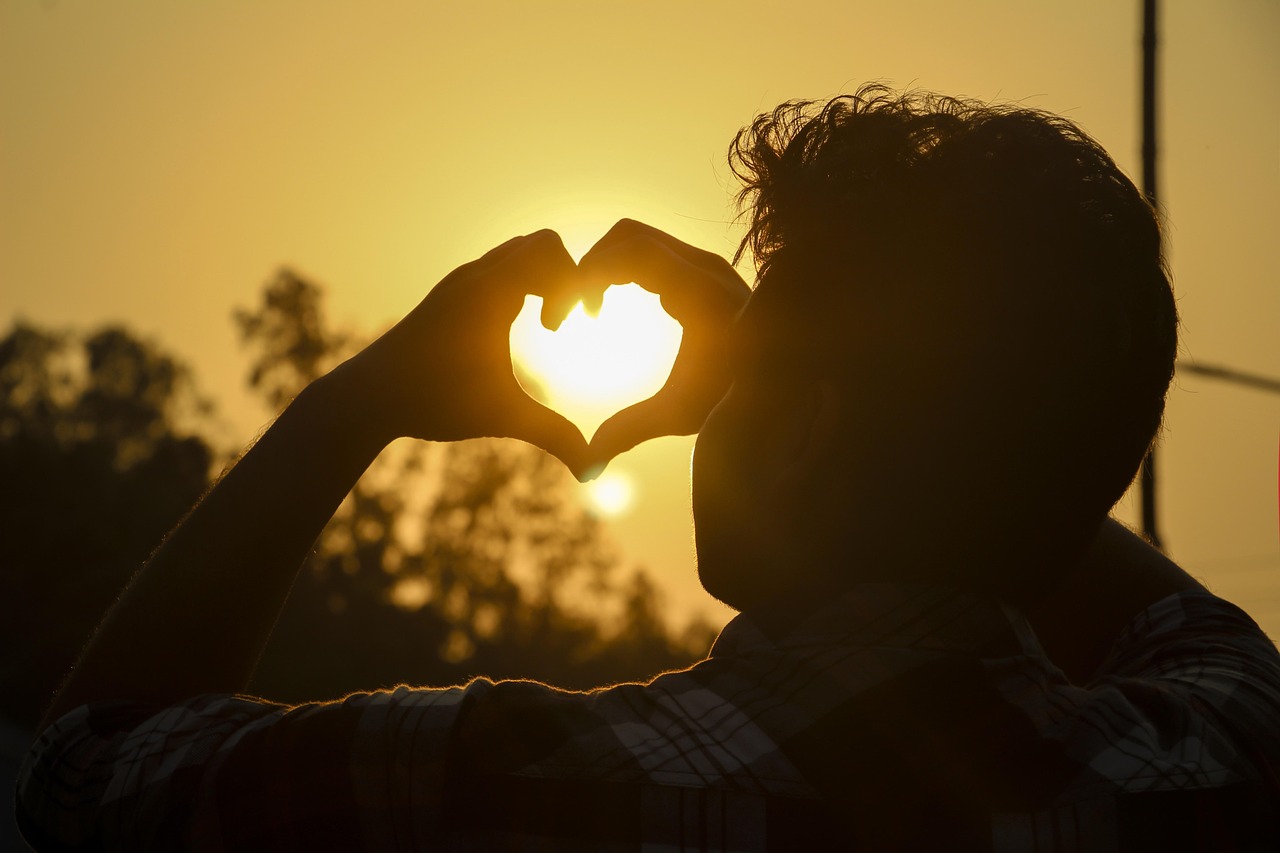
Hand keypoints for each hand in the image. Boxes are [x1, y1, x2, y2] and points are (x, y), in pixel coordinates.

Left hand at [328, 230, 591, 477]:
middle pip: (542, 243)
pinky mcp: (452, 294)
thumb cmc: (432, 401)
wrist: (366, 397)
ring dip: (543, 280)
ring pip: (520, 253)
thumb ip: (554, 436)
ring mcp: (461, 282)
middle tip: (558, 324)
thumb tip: (594, 472)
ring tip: (544, 327)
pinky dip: (523, 286)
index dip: (574, 285)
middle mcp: (475, 276)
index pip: (551, 251)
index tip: (560, 331)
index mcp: (489, 292)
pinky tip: (517, 330)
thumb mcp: (502, 417)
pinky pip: (501, 268)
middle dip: (565, 277)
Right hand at [577, 220, 751, 472]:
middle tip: (572, 310)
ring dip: (606, 265)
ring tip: (588, 310)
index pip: (632, 252)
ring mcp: (706, 265)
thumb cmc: (737, 401)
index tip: (570, 314)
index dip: (590, 273)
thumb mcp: (683, 415)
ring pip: (639, 240)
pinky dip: (622, 268)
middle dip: (591, 265)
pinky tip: (608, 308)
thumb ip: (632, 430)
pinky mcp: (702, 272)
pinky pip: (651, 252)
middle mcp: (706, 268)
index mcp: (701, 292)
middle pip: (629, 236)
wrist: (789, 387)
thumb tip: (590, 465)